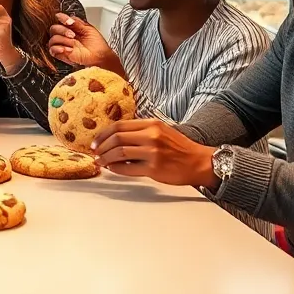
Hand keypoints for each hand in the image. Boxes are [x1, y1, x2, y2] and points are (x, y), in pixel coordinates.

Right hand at [48, 13, 117, 68]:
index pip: (60, 19)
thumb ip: (77, 23)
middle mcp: (65, 35)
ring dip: (63, 40)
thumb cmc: (97, 45)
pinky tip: (67, 49)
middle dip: (62, 30)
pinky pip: (52, 49)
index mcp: (71, 27)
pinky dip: (57, 48)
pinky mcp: (61, 54)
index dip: (62, 18)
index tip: (68, 21)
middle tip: (72, 35)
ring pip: (53, 39)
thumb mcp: (88, 29)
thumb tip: (68, 18)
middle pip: (54, 28)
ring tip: (73, 44)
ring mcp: (63, 44)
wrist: (100, 57)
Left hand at [92, 119, 218, 187]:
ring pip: (119, 152)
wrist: (199, 162)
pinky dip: (116, 169)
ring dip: (106, 158)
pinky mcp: (154, 168)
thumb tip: (115, 139)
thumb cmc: (179, 148)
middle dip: (101, 146)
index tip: (95, 142)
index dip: (103, 134)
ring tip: (100, 162)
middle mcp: (151, 135)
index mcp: (152, 124)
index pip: (119, 125)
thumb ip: (141, 132)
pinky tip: (112, 169)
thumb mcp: (161, 131)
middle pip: (116, 138)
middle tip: (94, 153)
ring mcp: (153, 152)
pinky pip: (128, 168)